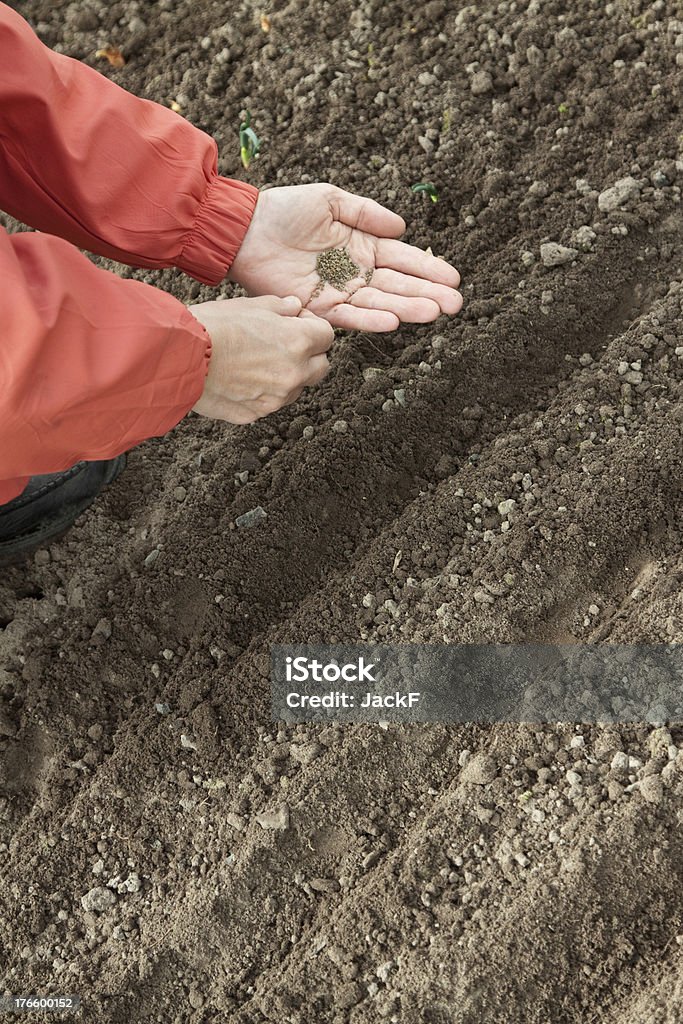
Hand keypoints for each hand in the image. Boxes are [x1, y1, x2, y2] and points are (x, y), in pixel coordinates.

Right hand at [189, 295, 332, 423]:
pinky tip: (239, 379)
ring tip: (255, 362)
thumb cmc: (212, 326)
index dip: (312, 327)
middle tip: (284, 345)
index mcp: (298, 342)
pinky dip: (261, 393)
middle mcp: (294, 374)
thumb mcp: (249, 305)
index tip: (296, 324)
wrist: (178, 358)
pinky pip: (268, 403)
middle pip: (321, 367)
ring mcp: (276, 399)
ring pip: (295, 388)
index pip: (327, 336)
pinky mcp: (255, 414)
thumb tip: (295, 307)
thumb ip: (279, 307)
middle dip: (310, 356)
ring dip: (286, 377)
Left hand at [228, 183, 462, 331]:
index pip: (403, 260)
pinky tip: (393, 320)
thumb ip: (366, 212)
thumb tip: (402, 228)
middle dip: (428, 294)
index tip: (454, 279)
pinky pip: (348, 315)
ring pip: (380, 303)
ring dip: (407, 309)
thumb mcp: (331, 199)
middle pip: (398, 286)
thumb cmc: (285, 210)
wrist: (246, 230)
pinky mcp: (318, 307)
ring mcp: (339, 292)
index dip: (429, 269)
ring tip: (434, 313)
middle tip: (455, 304)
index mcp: (363, 246)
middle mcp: (356, 273)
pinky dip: (370, 319)